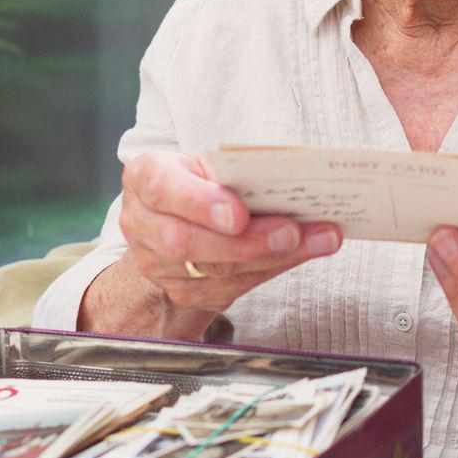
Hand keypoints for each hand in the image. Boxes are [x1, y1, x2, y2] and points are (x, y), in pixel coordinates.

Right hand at [97, 152, 341, 326]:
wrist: (175, 221)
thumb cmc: (200, 182)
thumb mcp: (208, 164)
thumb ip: (238, 173)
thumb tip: (293, 180)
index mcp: (146, 177)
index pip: (161, 188)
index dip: (199, 204)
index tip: (238, 215)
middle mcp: (142, 223)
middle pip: (187, 242)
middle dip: (246, 240)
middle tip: (292, 232)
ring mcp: (158, 264)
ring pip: (213, 271)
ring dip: (271, 257)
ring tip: (315, 240)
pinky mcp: (183, 292)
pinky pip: (230, 288)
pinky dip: (272, 269)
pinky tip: (303, 252)